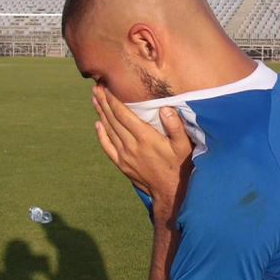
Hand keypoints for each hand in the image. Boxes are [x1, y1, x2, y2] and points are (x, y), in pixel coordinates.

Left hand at [92, 86, 193, 222]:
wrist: (170, 192)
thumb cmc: (180, 167)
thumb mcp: (185, 146)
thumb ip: (176, 127)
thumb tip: (165, 109)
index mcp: (145, 137)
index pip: (123, 114)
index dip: (113, 99)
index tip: (106, 87)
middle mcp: (131, 145)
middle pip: (112, 119)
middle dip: (103, 102)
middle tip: (96, 88)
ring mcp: (124, 155)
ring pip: (108, 130)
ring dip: (100, 113)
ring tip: (95, 100)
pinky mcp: (122, 164)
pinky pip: (107, 146)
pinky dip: (101, 134)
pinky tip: (98, 124)